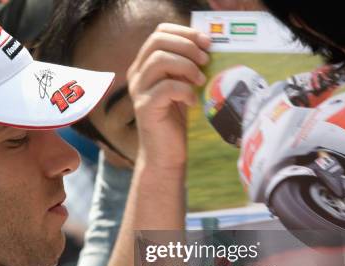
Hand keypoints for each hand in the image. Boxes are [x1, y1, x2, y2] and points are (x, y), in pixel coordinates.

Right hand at [127, 24, 209, 170]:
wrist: (165, 155)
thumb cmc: (176, 122)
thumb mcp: (182, 86)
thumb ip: (186, 66)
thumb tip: (207, 45)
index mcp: (145, 66)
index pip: (159, 33)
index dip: (184, 32)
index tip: (206, 42)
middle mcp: (137, 75)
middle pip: (157, 41)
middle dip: (187, 46)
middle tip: (205, 60)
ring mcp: (139, 91)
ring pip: (159, 60)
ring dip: (186, 66)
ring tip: (201, 80)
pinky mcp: (145, 108)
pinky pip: (166, 87)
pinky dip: (184, 90)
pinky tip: (192, 101)